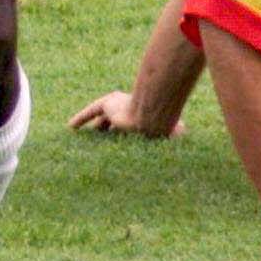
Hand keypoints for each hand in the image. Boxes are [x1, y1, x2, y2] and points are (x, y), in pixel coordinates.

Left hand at [67, 91, 185, 137]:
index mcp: (142, 123)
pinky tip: (70, 128)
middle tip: (103, 143)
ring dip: (95, 129)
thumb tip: (190, 155)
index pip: (133, 132)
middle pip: (115, 126)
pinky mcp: (109, 105)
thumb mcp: (175, 136)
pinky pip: (91, 112)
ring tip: (83, 139)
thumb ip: (179, 139)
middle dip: (109, 133)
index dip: (127, 138)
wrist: (156, 117)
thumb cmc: (167, 127)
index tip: (125, 145)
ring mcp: (119, 108)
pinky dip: (80, 119)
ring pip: (102, 120)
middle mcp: (130, 114)